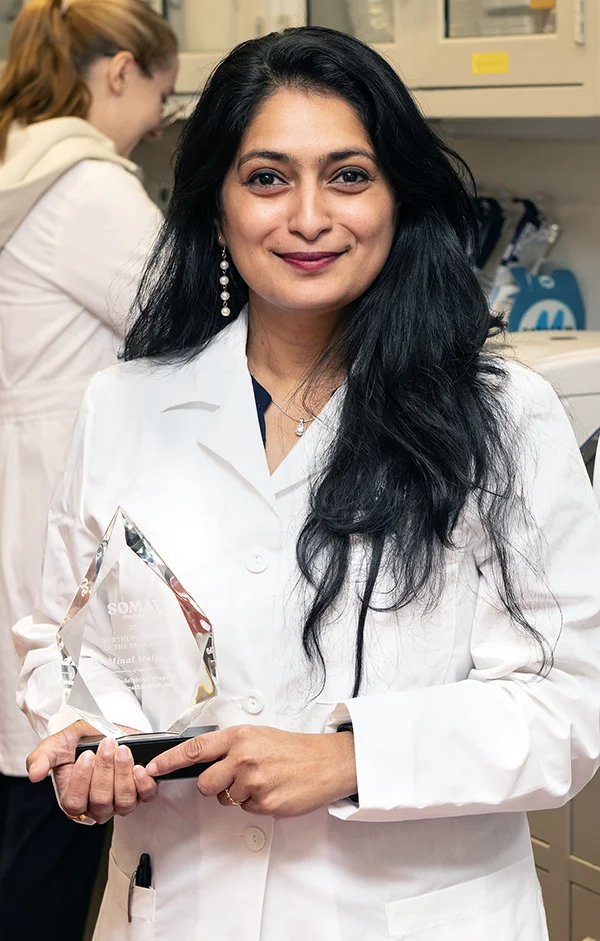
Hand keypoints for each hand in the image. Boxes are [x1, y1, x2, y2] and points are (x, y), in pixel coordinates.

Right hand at [26, 721, 157, 823]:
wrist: (104, 731)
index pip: (75, 803)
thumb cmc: (80, 742)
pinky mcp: (140, 792)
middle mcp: (97, 806)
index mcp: (73, 799)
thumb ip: (42, 758)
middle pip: (101, 802)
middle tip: (107, 745)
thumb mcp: (56, 744)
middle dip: (105, 771)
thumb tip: (34, 775)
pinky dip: (144, 784)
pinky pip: (146, 797)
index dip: (81, 781)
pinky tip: (140, 768)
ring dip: (124, 774)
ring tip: (123, 751)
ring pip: (123, 802)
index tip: (86, 755)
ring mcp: (119, 801)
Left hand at [145, 725, 356, 817]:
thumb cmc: (293, 748)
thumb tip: (203, 759)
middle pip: (204, 783)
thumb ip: (230, 746)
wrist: (327, 762)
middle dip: (214, 786)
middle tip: (236, 777)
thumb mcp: (258, 736)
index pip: (195, 749)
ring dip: (238, 795)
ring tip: (262, 781)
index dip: (170, 761)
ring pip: (225, 799)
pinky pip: (246, 810)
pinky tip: (273, 790)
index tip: (152, 768)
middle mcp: (243, 757)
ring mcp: (253, 782)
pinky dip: (256, 804)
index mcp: (239, 737)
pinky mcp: (264, 803)